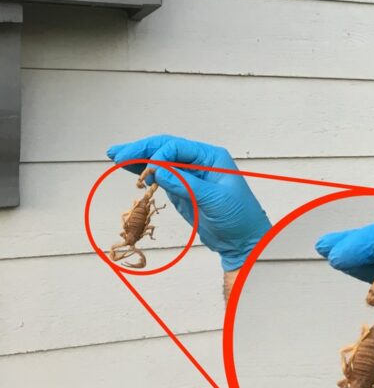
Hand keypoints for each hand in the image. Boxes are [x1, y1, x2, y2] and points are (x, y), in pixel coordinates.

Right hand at [106, 135, 271, 271]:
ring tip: (116, 157)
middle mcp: (200, 162)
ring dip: (139, 159)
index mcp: (212, 157)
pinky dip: (144, 172)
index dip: (159, 155)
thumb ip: (187, 184)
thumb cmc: (240, 217)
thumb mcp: (214, 200)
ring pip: (160, 161)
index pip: (178, 147)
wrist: (244, 240)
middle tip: (116, 153)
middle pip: (165, 149)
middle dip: (141, 150)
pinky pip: (160, 176)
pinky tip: (130, 169)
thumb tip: (158, 170)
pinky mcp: (182, 189)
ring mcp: (190, 175)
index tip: (149, 171)